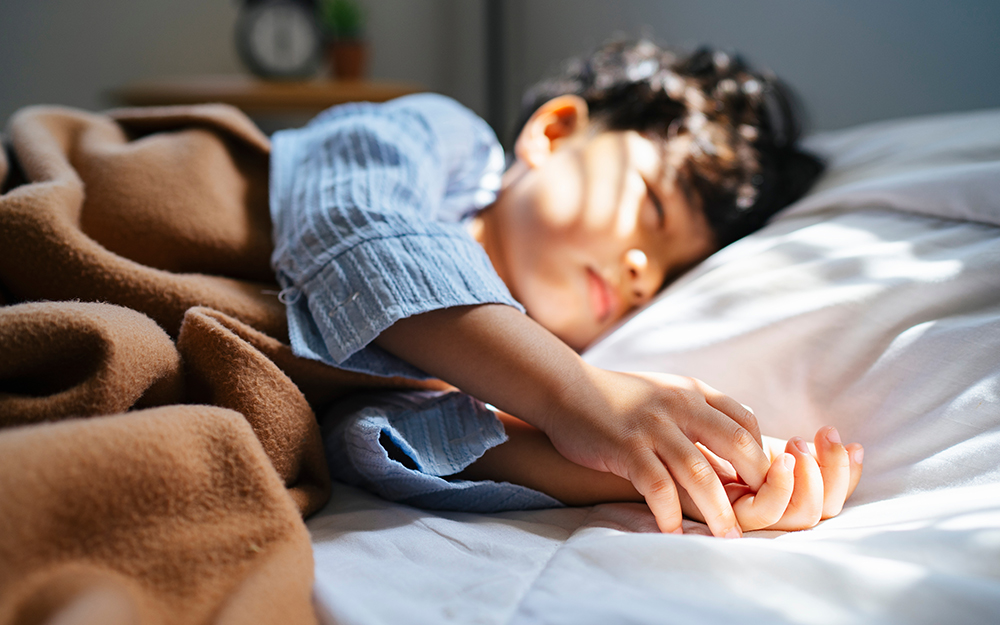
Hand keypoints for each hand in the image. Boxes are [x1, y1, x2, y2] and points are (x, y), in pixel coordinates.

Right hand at [539, 366, 770, 537]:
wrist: (565, 388)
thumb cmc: (617, 399)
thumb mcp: (664, 393)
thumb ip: (695, 414)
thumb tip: (732, 450)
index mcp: (693, 392)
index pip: (745, 421)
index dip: (759, 454)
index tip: (758, 484)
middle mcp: (679, 405)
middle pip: (736, 444)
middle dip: (754, 483)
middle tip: (756, 514)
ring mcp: (652, 426)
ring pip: (699, 473)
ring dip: (717, 510)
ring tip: (726, 537)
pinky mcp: (626, 447)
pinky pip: (656, 486)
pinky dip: (669, 512)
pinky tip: (673, 531)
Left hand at [680, 426, 863, 531]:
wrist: (641, 442)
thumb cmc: (686, 434)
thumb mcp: (741, 432)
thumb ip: (778, 440)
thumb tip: (846, 443)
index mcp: (776, 489)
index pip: (829, 492)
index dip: (846, 472)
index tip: (849, 441)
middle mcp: (765, 509)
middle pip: (823, 509)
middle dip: (832, 473)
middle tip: (821, 437)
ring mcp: (747, 515)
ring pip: (801, 515)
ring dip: (810, 479)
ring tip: (797, 447)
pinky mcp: (725, 513)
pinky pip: (765, 514)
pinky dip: (781, 488)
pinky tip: (780, 458)